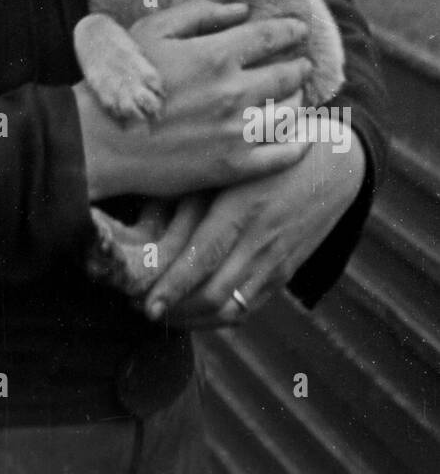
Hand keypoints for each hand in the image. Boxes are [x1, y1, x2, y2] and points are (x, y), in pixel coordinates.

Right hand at [75, 0, 313, 201]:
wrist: (101, 140)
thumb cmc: (123, 80)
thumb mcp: (153, 31)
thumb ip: (199, 13)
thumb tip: (241, 9)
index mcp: (216, 55)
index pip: (271, 36)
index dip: (291, 31)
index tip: (299, 30)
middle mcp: (234, 92)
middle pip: (287, 74)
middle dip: (299, 66)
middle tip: (302, 65)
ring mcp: (237, 131)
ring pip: (289, 113)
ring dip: (296, 101)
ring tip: (293, 98)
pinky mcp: (234, 166)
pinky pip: (284, 155)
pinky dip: (299, 144)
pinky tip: (300, 137)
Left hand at [137, 126, 366, 326]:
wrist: (333, 164)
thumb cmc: (266, 153)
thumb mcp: (229, 164)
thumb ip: (192, 191)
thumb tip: (144, 221)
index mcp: (242, 207)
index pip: (202, 258)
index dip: (172, 286)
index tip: (144, 302)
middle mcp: (260, 240)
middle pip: (214, 294)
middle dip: (174, 309)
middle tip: (140, 307)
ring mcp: (276, 261)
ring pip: (231, 310)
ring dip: (192, 320)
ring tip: (161, 314)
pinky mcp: (284, 274)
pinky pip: (248, 308)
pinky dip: (217, 319)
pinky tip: (192, 313)